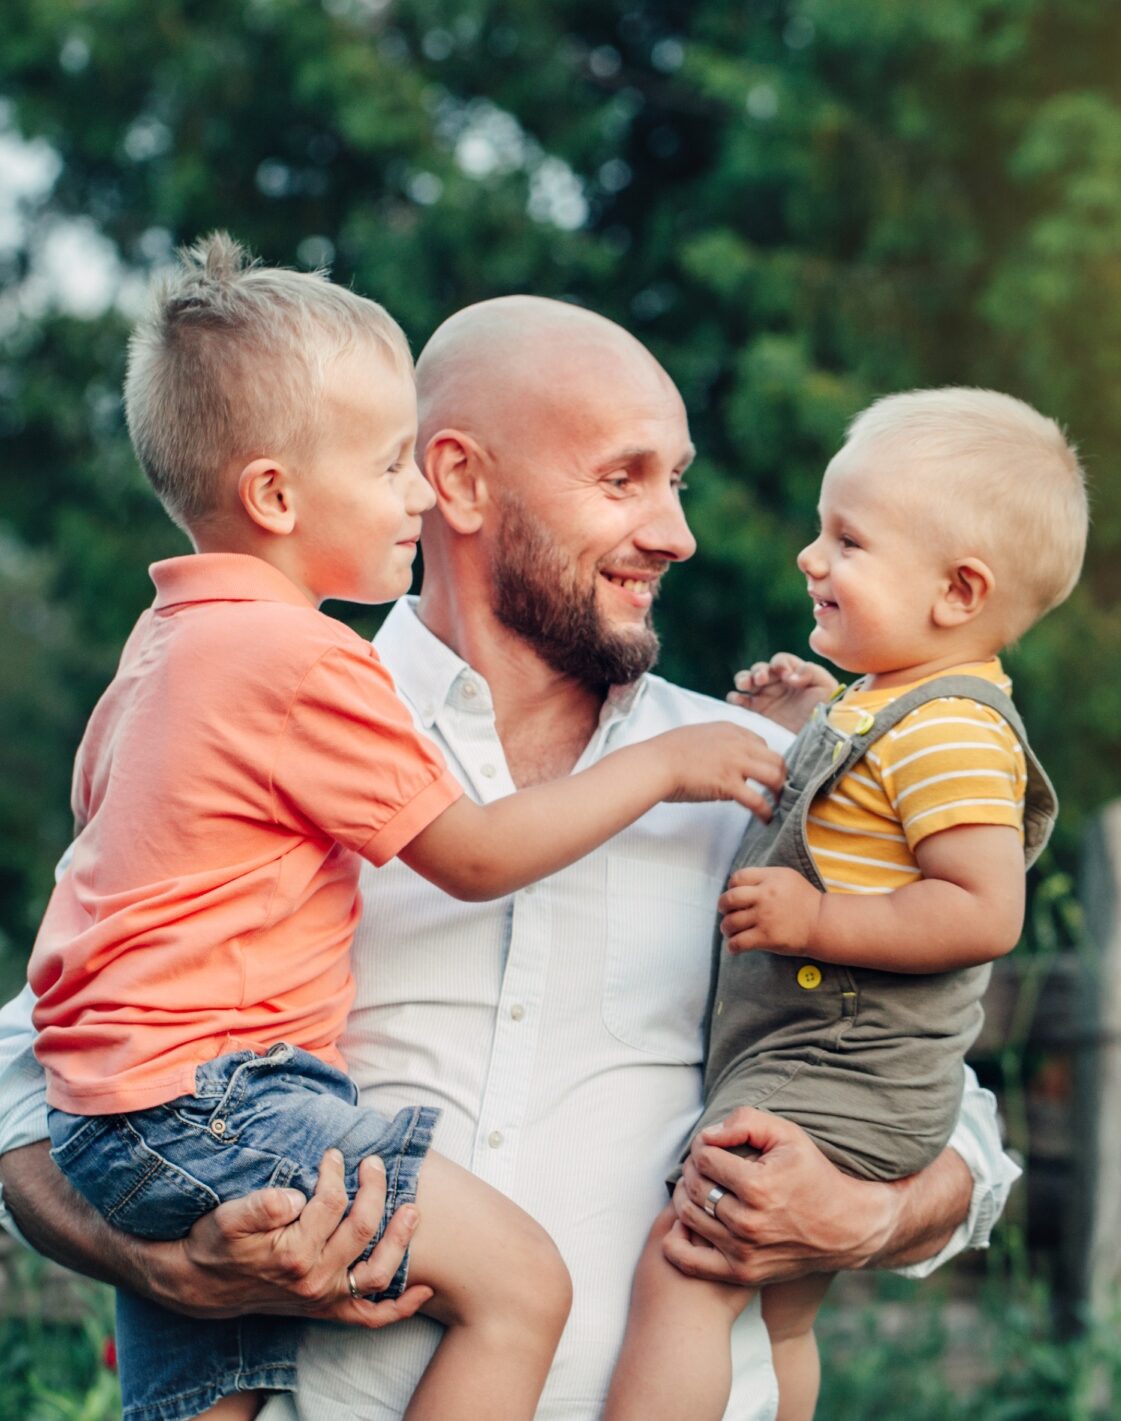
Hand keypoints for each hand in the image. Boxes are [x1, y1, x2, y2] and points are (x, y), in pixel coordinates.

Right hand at [141, 1149, 431, 1327]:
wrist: (200, 1284)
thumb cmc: (216, 1244)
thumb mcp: (227, 1217)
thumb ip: (260, 1206)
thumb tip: (294, 1196)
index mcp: (293, 1253)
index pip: (331, 1203)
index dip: (334, 1172)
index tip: (333, 1154)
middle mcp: (314, 1280)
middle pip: (362, 1228)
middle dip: (373, 1189)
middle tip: (372, 1163)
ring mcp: (324, 1298)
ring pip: (377, 1273)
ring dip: (400, 1240)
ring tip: (413, 1209)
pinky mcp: (327, 1310)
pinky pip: (371, 1317)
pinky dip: (401, 1307)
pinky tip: (425, 1289)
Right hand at [660, 722, 785, 819]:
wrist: (656, 763)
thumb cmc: (667, 752)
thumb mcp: (697, 736)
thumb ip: (716, 745)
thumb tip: (723, 761)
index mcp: (730, 730)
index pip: (761, 744)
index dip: (766, 760)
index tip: (765, 772)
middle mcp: (738, 744)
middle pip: (775, 759)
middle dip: (781, 775)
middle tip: (778, 790)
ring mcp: (735, 763)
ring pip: (774, 776)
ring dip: (779, 792)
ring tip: (777, 804)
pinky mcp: (729, 784)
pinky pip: (757, 800)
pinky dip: (766, 812)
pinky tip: (767, 819)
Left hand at [662, 1109, 898, 1286]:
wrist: (845, 1228)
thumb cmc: (813, 1175)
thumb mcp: (788, 1135)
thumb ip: (745, 1122)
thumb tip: (708, 1135)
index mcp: (758, 1187)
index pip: (704, 1158)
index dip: (704, 1145)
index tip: (715, 1146)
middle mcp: (747, 1223)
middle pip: (693, 1186)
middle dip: (693, 1168)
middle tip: (707, 1164)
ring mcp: (743, 1252)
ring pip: (687, 1216)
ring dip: (685, 1195)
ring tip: (701, 1186)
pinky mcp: (742, 1273)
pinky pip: (688, 1260)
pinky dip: (677, 1238)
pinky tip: (687, 1222)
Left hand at [719, 866, 822, 952]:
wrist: (822, 923)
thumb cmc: (803, 900)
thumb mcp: (787, 877)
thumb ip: (764, 877)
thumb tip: (737, 884)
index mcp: (770, 878)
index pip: (738, 877)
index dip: (731, 887)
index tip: (735, 895)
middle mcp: (765, 895)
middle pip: (729, 898)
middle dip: (722, 906)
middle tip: (725, 912)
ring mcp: (765, 917)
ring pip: (731, 922)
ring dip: (726, 928)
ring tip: (730, 930)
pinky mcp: (767, 937)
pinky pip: (739, 942)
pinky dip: (732, 946)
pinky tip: (734, 947)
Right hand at [728, 654, 836, 732]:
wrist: (817, 741)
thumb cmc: (825, 711)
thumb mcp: (825, 687)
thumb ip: (810, 671)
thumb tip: (789, 676)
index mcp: (792, 674)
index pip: (780, 661)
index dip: (780, 664)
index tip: (786, 676)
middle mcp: (776, 684)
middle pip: (759, 669)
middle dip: (758, 671)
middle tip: (761, 680)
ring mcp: (763, 698)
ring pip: (745, 681)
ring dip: (743, 679)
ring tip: (745, 685)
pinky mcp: (754, 714)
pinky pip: (738, 702)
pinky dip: (734, 698)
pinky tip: (738, 700)